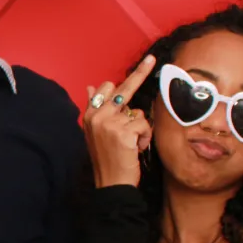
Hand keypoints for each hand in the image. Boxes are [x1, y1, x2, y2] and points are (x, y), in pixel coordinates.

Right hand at [83, 54, 155, 187]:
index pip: (105, 88)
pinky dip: (145, 137)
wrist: (110, 183)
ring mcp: (109, 123)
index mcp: (89, 115)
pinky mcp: (122, 132)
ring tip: (133, 143)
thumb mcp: (96, 132)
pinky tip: (136, 148)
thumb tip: (90, 87)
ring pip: (138, 113)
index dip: (120, 81)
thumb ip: (95, 109)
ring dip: (141, 128)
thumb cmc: (107, 158)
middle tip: (152, 59)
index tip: (141, 65)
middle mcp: (96, 116)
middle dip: (140, 74)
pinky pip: (144, 124)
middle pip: (123, 89)